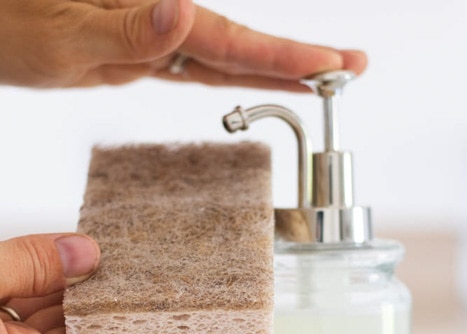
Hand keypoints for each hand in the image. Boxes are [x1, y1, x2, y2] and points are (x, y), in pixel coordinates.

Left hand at [0, 0, 365, 89]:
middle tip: (352, 66)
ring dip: (274, 65)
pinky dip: (232, 70)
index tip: (331, 64)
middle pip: (241, 39)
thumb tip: (185, 12)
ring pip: (225, 51)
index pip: (228, 37)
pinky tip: (256, 74)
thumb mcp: (60, 33)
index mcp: (148, 6)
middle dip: (297, 56)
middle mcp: (159, 14)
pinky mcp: (140, 47)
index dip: (283, 54)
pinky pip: (197, 62)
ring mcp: (152, 30)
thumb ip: (125, 28)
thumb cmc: (8, 23)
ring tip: (320, 75)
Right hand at [0, 234, 137, 333]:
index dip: (131, 331)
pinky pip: (22, 321)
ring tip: (98, 258)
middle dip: (103, 301)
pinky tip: (54, 265)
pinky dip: (41, 293)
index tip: (159, 307)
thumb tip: (83, 254)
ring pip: (48, 328)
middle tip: (132, 266)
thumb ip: (28, 264)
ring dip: (71, 294)